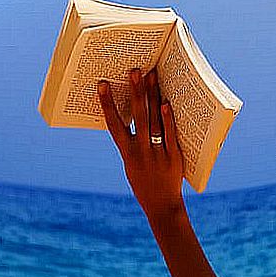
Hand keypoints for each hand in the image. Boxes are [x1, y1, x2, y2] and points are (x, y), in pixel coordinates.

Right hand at [98, 69, 183, 217]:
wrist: (162, 206)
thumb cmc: (145, 184)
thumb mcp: (133, 165)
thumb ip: (132, 144)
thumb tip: (137, 117)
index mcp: (127, 153)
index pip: (114, 124)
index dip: (107, 104)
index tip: (102, 85)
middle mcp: (140, 151)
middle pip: (137, 117)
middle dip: (135, 92)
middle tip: (135, 70)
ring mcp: (157, 154)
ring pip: (154, 121)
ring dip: (152, 97)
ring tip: (152, 77)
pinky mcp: (173, 158)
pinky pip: (170, 135)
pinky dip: (168, 119)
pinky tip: (166, 103)